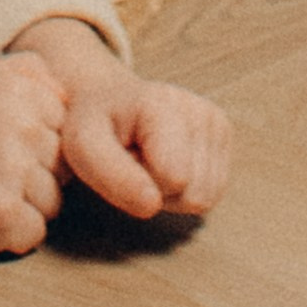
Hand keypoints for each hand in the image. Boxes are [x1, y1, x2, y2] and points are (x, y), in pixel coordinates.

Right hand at [0, 55, 68, 257]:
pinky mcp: (4, 211)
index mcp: (15, 87)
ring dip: (27, 206)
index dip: (38, 142)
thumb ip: (27, 69)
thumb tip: (68, 91)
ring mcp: (12, 168)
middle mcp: (19, 124)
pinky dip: (13, 233)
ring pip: (54, 201)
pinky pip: (35, 231)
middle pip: (63, 164)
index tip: (3, 145)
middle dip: (37, 175)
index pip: (64, 125)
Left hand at [14, 20, 232, 219]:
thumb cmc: (95, 124)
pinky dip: (186, 190)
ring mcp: (215, 120)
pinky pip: (213, 193)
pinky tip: (166, 163)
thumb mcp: (83, 144)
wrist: (111, 100)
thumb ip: (112, 175)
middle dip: (158, 190)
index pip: (173, 178)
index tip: (121, 154)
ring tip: (149, 161)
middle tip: (134, 159)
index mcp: (161, 103)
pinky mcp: (223, 134)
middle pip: (192, 194)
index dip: (141, 183)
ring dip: (171, 193)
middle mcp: (197, 107)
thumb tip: (152, 206)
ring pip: (205, 198)